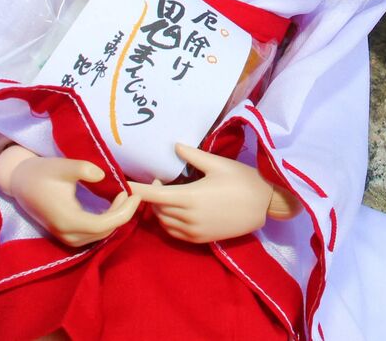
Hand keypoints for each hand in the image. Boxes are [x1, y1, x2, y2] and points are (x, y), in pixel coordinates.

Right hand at [0, 144, 141, 247]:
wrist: (21, 182)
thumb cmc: (42, 172)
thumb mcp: (63, 165)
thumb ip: (83, 169)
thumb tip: (103, 175)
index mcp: (67, 220)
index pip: (104, 225)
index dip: (123, 212)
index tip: (135, 195)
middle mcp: (67, 234)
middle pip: (104, 232)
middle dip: (122, 214)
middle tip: (131, 193)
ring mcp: (66, 237)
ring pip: (100, 236)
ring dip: (115, 219)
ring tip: (122, 196)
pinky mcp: (66, 235)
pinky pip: (93, 234)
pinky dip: (106, 222)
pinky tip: (112, 205)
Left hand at [130, 143, 283, 242]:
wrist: (264, 205)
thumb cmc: (242, 180)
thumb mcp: (217, 164)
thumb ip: (192, 156)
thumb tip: (173, 146)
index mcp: (190, 197)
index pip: (153, 196)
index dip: (135, 190)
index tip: (122, 184)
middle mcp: (188, 217)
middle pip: (156, 209)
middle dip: (151, 196)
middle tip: (160, 180)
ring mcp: (194, 230)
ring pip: (163, 222)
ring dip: (160, 209)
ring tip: (169, 194)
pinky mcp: (200, 239)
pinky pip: (174, 233)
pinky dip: (168, 222)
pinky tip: (175, 210)